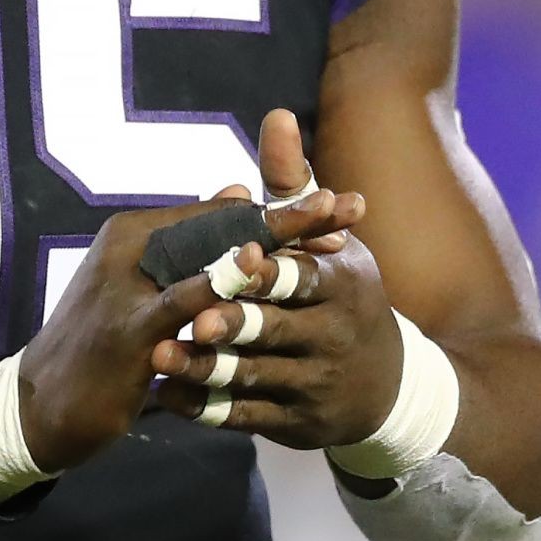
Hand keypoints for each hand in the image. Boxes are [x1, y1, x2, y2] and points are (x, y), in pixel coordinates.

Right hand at [20, 112, 361, 471]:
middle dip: (291, 215)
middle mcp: (130, 248)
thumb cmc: (102, 345)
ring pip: (211, 255)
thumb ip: (188, 246)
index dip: (282, 210)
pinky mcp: (127, 330)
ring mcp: (127, 287)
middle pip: (224, 225)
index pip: (220, 213)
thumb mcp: (143, 290)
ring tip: (321, 227)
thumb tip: (238, 193)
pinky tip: (257, 273)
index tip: (340, 206)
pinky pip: (180, 304)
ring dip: (271, 239)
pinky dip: (219, 284)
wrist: (42, 406)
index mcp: (136, 232)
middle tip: (347, 205)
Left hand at [149, 111, 401, 448]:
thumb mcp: (326, 242)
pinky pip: (245, 417)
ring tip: (158, 358)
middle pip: (275, 330)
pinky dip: (205, 406)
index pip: (303, 277)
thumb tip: (275, 116)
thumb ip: (292, 185)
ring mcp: (317, 385)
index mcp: (345, 287)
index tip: (232, 262)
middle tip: (187, 320)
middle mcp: (336, 337)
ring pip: (254, 377)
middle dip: (231, 324)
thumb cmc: (338, 294)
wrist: (383, 386)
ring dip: (206, 368)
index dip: (267, 272)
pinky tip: (166, 394)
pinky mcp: (297, 424)